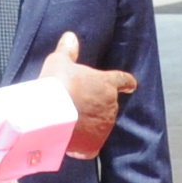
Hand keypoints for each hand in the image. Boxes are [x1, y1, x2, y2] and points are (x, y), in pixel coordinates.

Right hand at [37, 31, 136, 160]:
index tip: (131, 85)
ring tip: (70, 121)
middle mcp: (111, 106)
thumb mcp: (60, 61)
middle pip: (108, 104)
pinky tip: (73, 142)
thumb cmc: (57, 83)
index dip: (126, 82)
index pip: (123, 80)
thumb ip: (67, 50)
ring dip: (90, 123)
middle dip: (96, 104)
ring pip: (100, 125)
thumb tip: (70, 36)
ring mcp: (104, 126)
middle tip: (77, 103)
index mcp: (107, 83)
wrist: (49, 112)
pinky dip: (84, 144)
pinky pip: (92, 146)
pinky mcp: (93, 144)